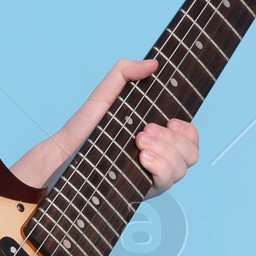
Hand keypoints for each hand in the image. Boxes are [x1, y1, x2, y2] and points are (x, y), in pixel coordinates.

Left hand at [10, 57, 198, 193]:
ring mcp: (150, 176)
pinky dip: (160, 167)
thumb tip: (153, 64)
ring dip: (166, 152)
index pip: (189, 137)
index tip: (171, 121)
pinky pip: (166, 183)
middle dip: (173, 140)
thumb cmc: (85, 127)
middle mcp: (158, 158)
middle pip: (191, 154)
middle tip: (143, 132)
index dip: (188, 130)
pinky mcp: (141, 191)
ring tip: (139, 144)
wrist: (64, 155)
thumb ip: (125, 72)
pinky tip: (142, 158)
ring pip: (181, 169)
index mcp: (157, 137)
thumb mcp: (105, 93)